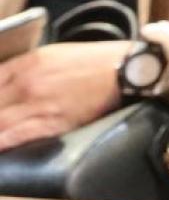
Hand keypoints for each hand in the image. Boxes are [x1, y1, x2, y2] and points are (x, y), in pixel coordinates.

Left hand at [0, 41, 124, 151]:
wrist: (125, 70)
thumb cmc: (93, 61)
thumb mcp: (54, 53)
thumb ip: (26, 66)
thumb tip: (5, 80)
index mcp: (28, 63)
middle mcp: (28, 83)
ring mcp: (39, 104)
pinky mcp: (53, 123)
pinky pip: (17, 136)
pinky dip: (3, 142)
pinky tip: (0, 146)